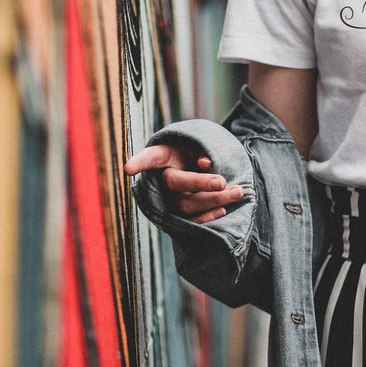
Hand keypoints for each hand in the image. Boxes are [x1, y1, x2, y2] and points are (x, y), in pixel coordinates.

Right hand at [124, 143, 244, 223]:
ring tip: (238, 192)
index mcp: (163, 156)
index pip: (150, 157)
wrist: (198, 168)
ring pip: (187, 204)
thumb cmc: (196, 152)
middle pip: (177, 183)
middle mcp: (161, 179)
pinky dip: (207, 218)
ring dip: (214, 200)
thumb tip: (205, 163)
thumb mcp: (198, 144)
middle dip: (202, 184)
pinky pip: (190, 222)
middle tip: (224, 182)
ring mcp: (169, 200)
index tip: (127, 169)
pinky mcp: (179, 216)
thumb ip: (201, 150)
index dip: (139, 162)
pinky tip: (223, 210)